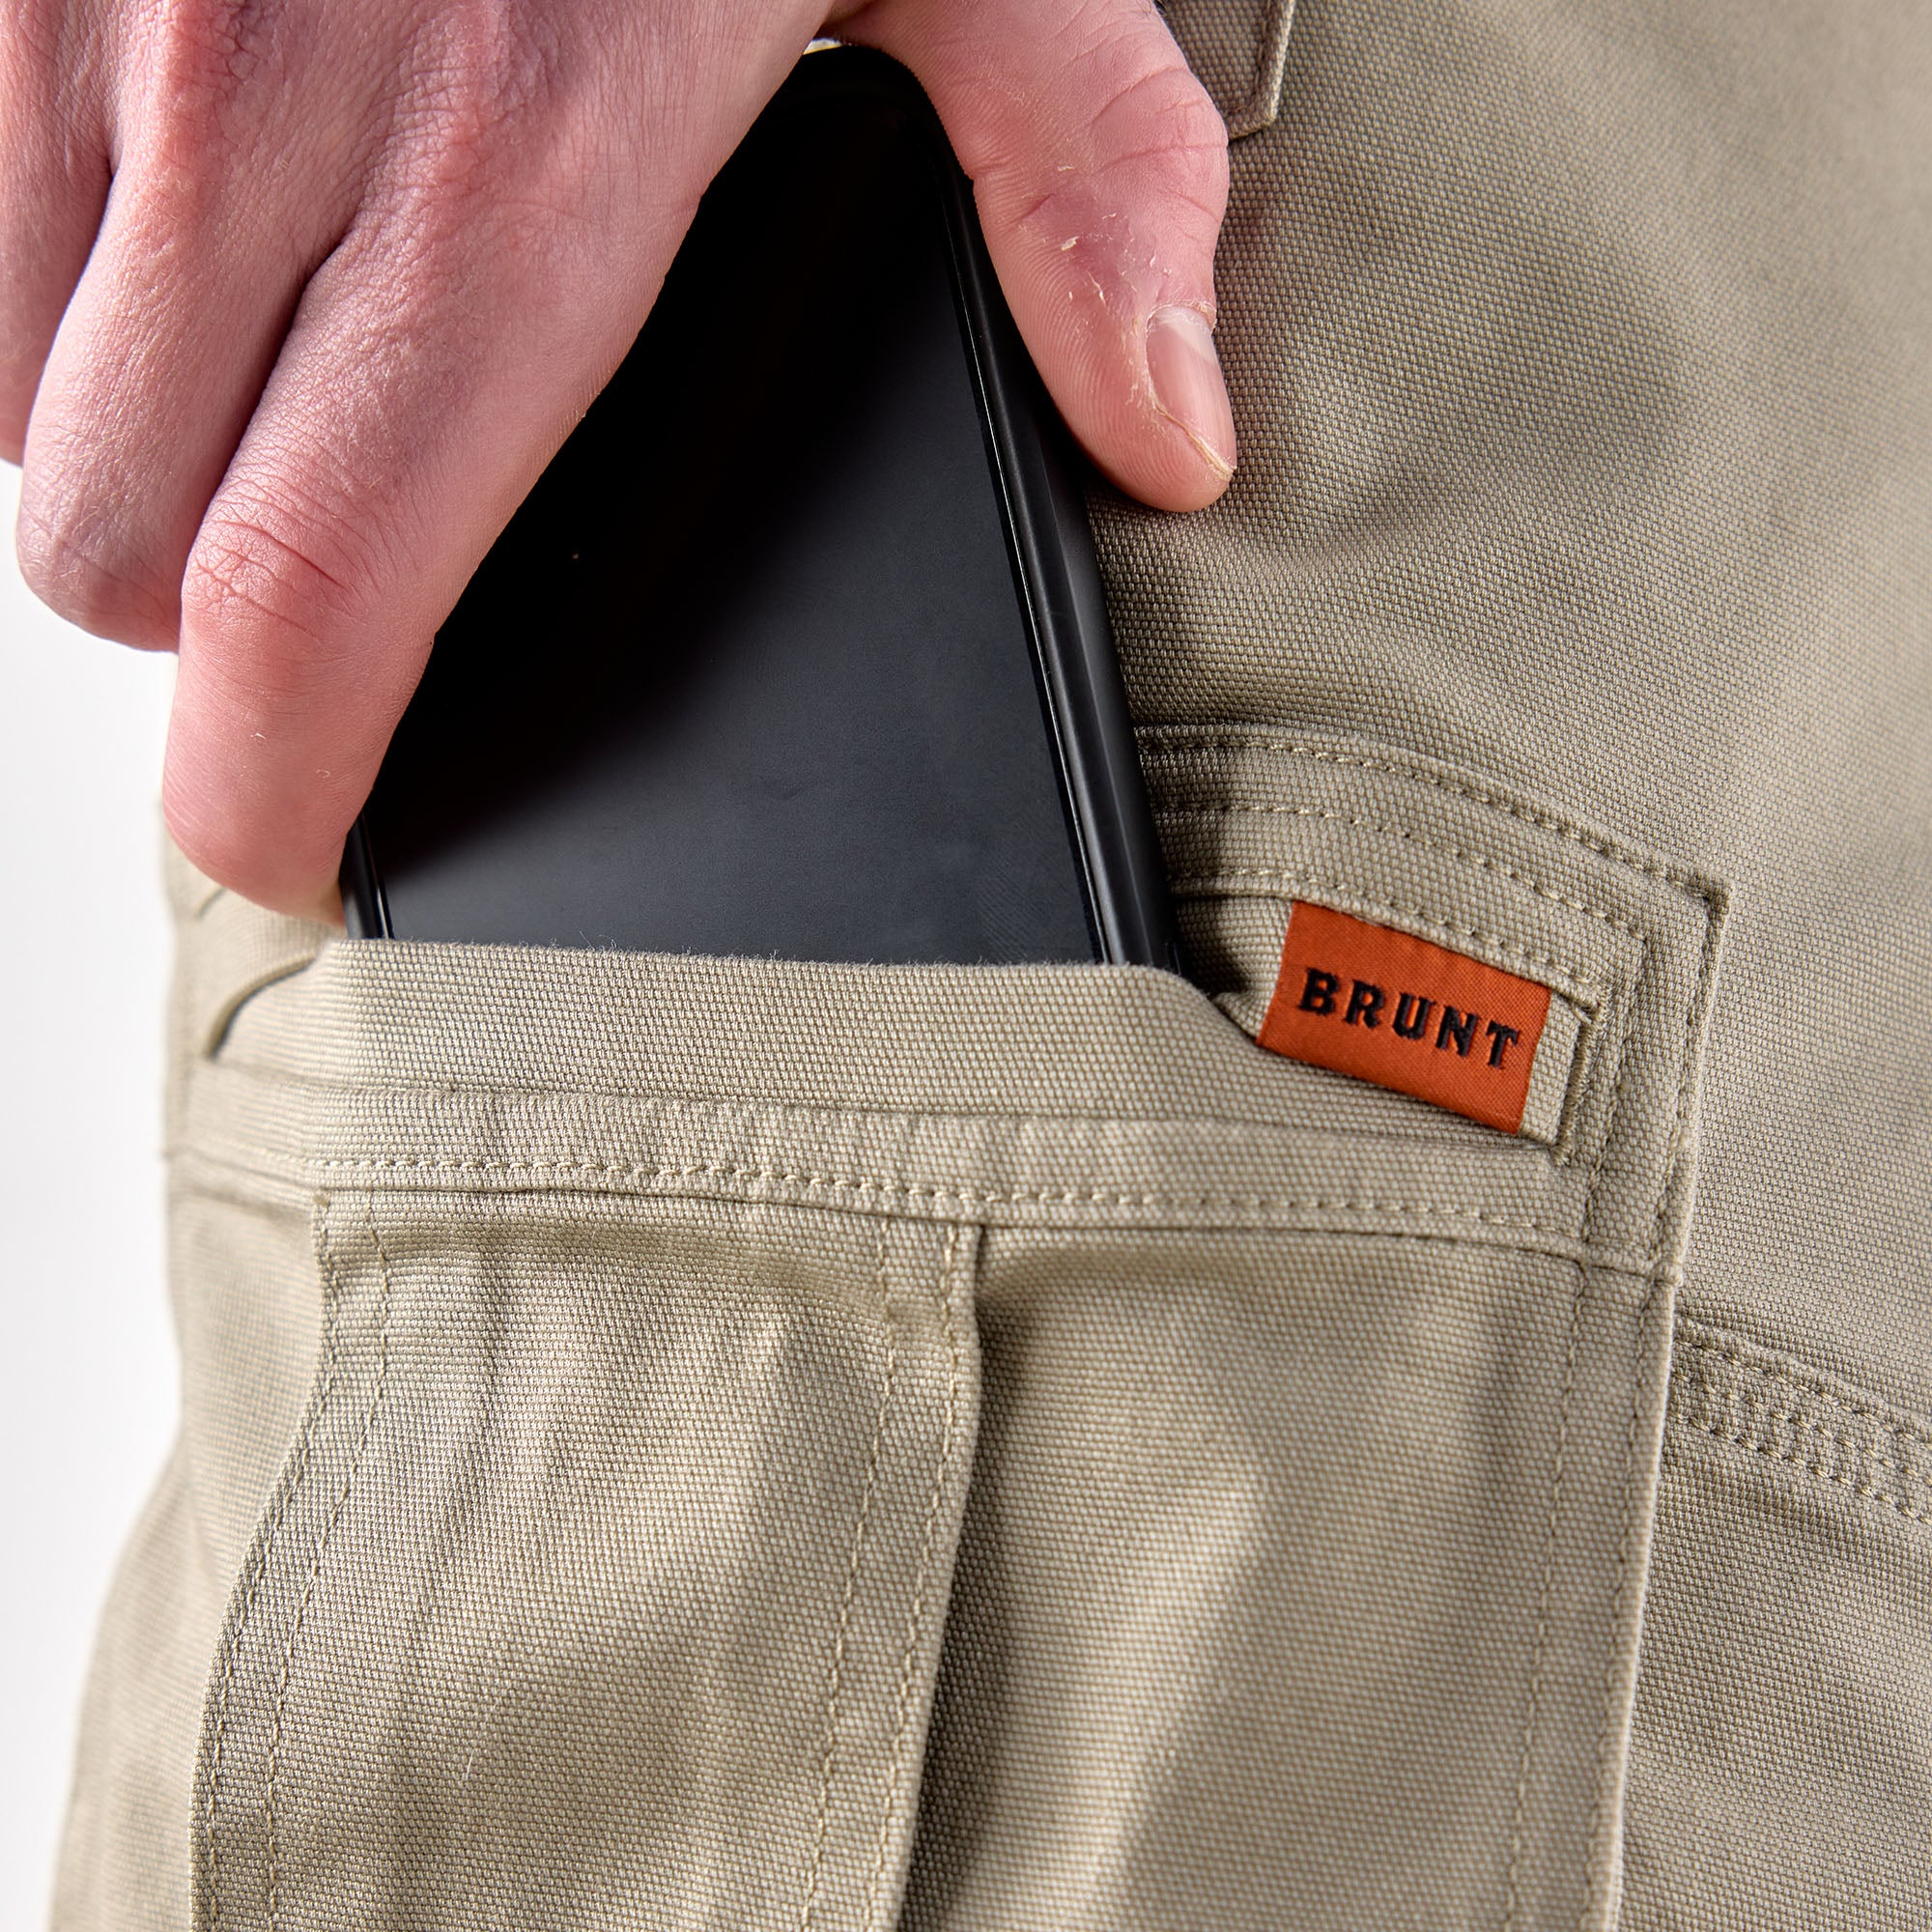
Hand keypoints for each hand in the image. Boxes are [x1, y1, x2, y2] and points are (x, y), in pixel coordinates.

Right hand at [2, 0, 1235, 918]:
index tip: (299, 849)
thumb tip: (1165, 429)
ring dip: (135, 467)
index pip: (308, 587)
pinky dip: (56, 305)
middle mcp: (255, 112)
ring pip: (16, 419)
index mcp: (502, 176)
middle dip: (214, 627)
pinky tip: (197, 255)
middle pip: (119, 558)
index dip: (274, 777)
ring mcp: (90, 28)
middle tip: (340, 591)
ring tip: (284, 414)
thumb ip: (1077, 184)